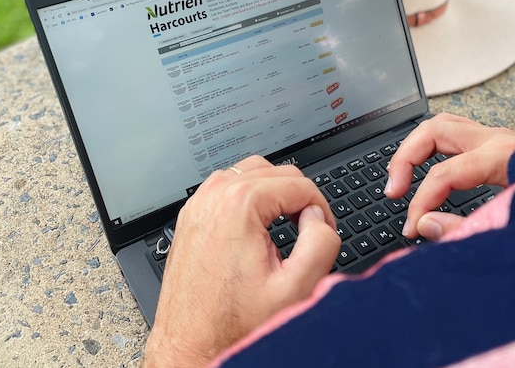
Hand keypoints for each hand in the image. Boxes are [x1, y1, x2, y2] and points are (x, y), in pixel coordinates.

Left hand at [145, 156, 340, 366]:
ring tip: (285, 227)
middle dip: (299, 198)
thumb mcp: (295, 288)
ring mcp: (198, 205)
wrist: (191, 343)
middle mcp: (213, 197)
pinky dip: (248, 199)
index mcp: (239, 205)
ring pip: (250, 173)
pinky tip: (257, 228)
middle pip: (276, 171)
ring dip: (274, 194)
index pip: (300, 184)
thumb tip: (319, 219)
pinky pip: (227, 188)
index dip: (321, 208)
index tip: (323, 232)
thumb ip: (321, 243)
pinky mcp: (191, 216)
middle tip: (308, 231)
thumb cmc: (232, 323)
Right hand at [384, 113, 514, 239]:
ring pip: (441, 126)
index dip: (420, 202)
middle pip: (433, 131)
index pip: (444, 173)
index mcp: (503, 156)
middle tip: (394, 192)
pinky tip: (425, 167)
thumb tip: (426, 224)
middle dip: (405, 161)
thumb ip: (466, 229)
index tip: (413, 227)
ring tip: (402, 177)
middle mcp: (497, 140)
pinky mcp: (497, 147)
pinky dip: (431, 148)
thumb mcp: (514, 227)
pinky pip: (454, 134)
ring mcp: (496, 139)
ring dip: (415, 149)